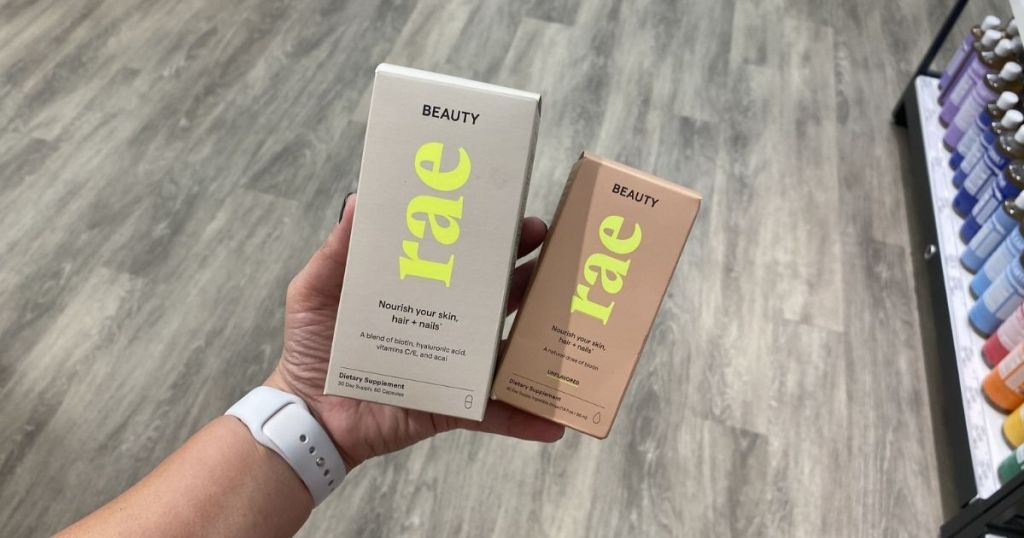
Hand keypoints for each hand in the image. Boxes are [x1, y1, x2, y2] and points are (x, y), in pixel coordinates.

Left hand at [265, 194, 564, 468]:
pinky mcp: (452, 407)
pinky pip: (493, 414)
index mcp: (420, 291)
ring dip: (539, 334)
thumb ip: (336, 251)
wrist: (308, 413)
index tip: (514, 215)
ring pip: (506, 346)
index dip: (490, 236)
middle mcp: (445, 324)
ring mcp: (454, 365)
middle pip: (496, 295)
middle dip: (528, 271)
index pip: (462, 257)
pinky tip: (554, 422)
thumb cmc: (312, 347)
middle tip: (554, 249)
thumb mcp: (315, 291)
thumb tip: (358, 201)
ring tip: (566, 317)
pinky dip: (524, 419)